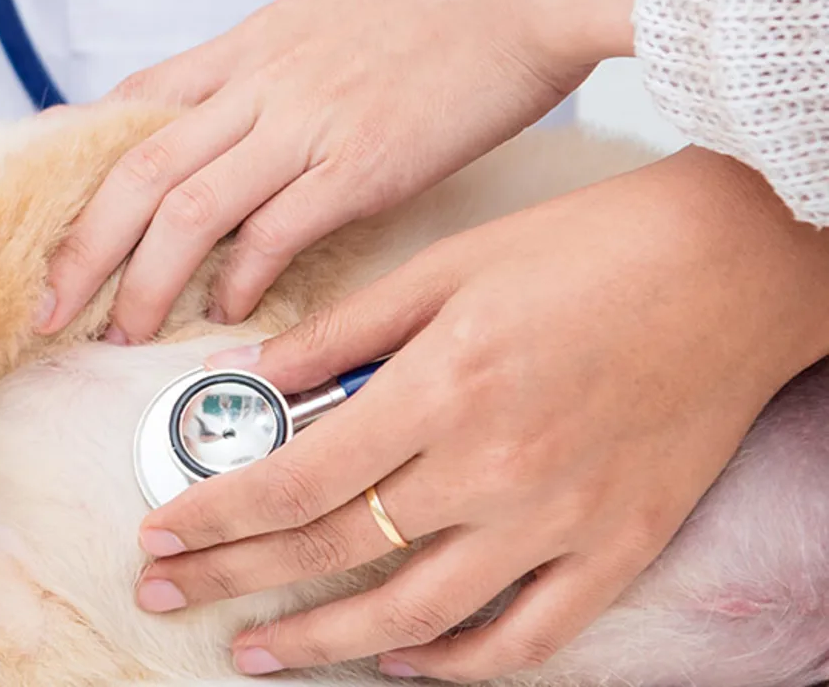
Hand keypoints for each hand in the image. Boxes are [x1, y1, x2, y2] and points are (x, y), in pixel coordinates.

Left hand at [41, 0, 653, 342]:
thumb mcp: (325, 16)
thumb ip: (270, 69)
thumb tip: (239, 119)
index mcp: (245, 49)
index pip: (130, 109)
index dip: (77, 169)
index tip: (44, 222)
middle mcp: (257, 86)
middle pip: (134, 173)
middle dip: (81, 250)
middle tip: (48, 310)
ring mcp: (304, 123)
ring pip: (187, 210)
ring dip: (144, 282)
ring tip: (123, 335)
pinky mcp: (362, 162)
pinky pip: (276, 230)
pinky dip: (241, 279)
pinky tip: (229, 315)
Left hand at [131, 148, 828, 680]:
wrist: (733, 266)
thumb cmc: (585, 249)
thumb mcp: (442, 267)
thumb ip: (340, 334)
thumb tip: (249, 380)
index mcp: (440, 386)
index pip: (296, 479)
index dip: (215, 515)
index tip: (161, 533)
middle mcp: (494, 465)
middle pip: (333, 549)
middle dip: (233, 580)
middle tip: (165, 593)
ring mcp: (559, 518)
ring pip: (416, 615)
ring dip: (322, 642)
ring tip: (254, 651)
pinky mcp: (617, 548)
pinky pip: (525, 638)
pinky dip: (454, 664)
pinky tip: (396, 661)